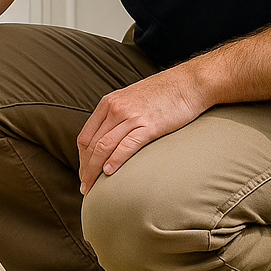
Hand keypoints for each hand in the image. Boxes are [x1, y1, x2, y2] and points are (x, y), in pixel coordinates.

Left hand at [77, 67, 208, 194]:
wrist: (189, 83)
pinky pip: (125, 146)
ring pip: (104, 147)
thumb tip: (110, 136)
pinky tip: (109, 173)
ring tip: (92, 187)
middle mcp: (115, 108)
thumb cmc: (164, 93)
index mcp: (108, 103)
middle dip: (85, 169)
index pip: (85, 136)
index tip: (83, 173)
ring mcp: (131, 116)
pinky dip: (114, 161)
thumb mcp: (131, 99)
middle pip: (91, 145)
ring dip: (94, 170)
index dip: (81, 159)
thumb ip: (118, 115)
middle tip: (85, 187)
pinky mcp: (149, 125)